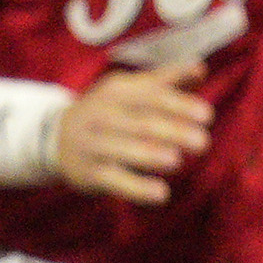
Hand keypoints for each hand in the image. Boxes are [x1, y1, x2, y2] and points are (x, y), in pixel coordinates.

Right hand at [50, 67, 210, 205]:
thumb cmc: (111, 110)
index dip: (179, 105)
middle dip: (172, 132)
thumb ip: (167, 79)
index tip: (207, 116)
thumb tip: (200, 68)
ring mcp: (93, 145)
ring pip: (123, 150)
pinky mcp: (88, 173)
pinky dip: (137, 188)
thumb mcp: (132, 89)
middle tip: (202, 142)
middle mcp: (102, 116)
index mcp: (118, 92)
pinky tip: (161, 195)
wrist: (54, 136)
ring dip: (150, 156)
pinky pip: (114, 180)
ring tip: (176, 161)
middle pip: (140, 124)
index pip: (151, 97)